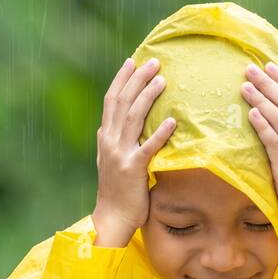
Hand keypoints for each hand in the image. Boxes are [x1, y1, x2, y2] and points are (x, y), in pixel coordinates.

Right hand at [91, 57, 175, 246]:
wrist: (111, 217)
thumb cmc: (118, 190)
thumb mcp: (113, 159)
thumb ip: (119, 140)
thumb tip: (125, 123)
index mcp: (105, 137)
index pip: (111, 101)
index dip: (122, 79)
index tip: (132, 61)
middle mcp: (110, 141)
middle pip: (122, 102)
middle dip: (137, 80)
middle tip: (153, 62)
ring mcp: (120, 155)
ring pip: (133, 118)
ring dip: (148, 96)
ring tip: (162, 80)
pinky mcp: (133, 170)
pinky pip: (148, 148)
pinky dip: (159, 133)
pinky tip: (172, 120)